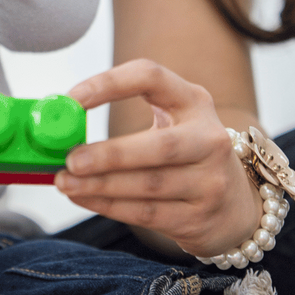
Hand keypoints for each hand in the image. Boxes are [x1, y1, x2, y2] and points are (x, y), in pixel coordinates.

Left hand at [54, 59, 262, 257]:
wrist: (234, 207)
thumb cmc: (185, 156)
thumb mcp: (172, 125)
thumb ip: (127, 120)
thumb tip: (59, 128)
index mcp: (194, 102)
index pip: (151, 77)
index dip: (109, 84)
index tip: (71, 100)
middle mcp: (209, 138)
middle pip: (159, 146)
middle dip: (110, 154)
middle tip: (70, 160)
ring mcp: (210, 181)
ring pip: (148, 185)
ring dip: (100, 185)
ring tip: (64, 182)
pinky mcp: (200, 217)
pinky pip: (147, 213)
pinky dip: (109, 206)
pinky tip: (83, 198)